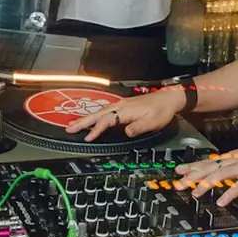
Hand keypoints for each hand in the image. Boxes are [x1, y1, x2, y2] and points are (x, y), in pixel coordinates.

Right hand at [63, 86, 185, 141]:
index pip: (107, 120)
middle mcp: (120, 106)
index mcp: (126, 110)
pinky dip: (94, 116)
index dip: (96, 130)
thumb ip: (139, 127)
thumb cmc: (161, 110)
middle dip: (82, 122)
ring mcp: (120, 105)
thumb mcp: (153, 122)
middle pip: (97, 114)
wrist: (168, 98)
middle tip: (69, 128)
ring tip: (74, 125)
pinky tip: (90, 119)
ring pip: (99, 112)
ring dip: (85, 118)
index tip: (87, 138)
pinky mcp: (122, 106)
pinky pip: (104, 111)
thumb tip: (126, 133)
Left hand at [174, 135, 237, 207]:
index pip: (209, 162)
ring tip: (194, 193)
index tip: (178, 171)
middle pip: (210, 168)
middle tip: (177, 184)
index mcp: (234, 156)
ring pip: (221, 174)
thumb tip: (226, 173)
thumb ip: (237, 165)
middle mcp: (235, 160)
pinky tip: (221, 201)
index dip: (193, 166)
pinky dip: (230, 194)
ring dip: (206, 184)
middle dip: (192, 176)